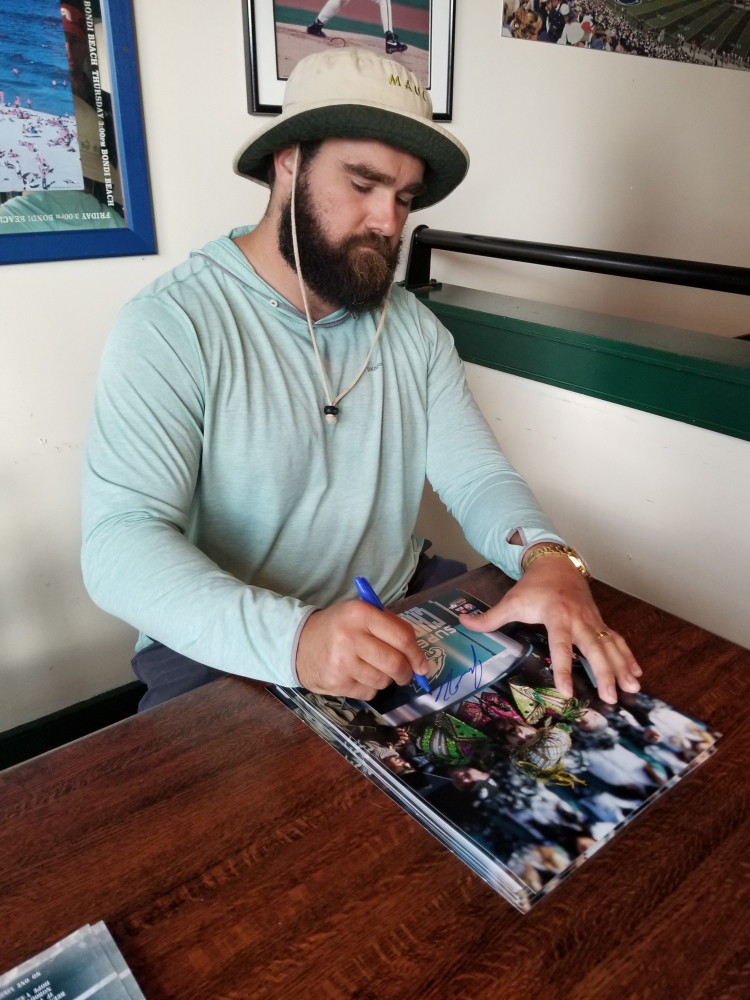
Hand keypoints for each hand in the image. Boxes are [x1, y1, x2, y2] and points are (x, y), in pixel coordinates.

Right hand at [296, 600, 428, 699]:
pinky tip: (358, 676)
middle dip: (406, 673)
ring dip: (385, 680)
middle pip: (395, 662)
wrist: (299, 643)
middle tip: (406, 674)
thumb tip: (419, 657)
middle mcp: (351, 636)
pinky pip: (369, 693)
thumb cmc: (338, 626)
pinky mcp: (337, 682)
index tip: (422, 665)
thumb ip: (390, 626)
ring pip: (383, 681)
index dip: (417, 654)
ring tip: (374, 669)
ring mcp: (342, 661)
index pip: (402, 637)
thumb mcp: (361, 613)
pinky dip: (370, 688)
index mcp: (361, 613)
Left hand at [460, 554, 641, 702]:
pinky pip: (617, 640)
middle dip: (605, 673)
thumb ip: (490, 617)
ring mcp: (593, 621)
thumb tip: (464, 625)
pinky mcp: (600, 622)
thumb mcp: (511, 600)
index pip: (561, 646)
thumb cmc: (533, 585)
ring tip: (634, 689)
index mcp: (557, 615)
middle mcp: (580, 619)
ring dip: (623, 668)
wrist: (556, 563)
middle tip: (611, 697)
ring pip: (611, 646)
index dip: (563, 669)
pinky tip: (636, 674)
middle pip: (595, 649)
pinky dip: (628, 657)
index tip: (568, 692)